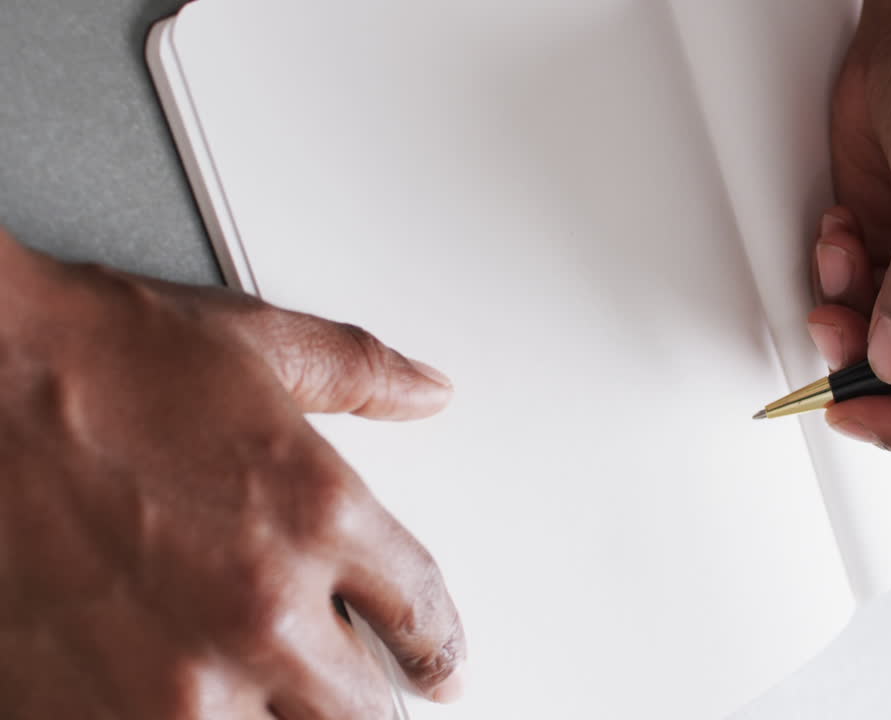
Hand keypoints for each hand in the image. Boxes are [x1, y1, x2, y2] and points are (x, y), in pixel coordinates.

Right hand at [0, 229, 464, 717]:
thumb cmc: (93, 360)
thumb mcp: (257, 343)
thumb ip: (361, 372)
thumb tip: (426, 390)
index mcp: (319, 517)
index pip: (423, 616)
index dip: (440, 648)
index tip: (440, 665)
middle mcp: (260, 611)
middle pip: (368, 711)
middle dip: (371, 698)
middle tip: (361, 687)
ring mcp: (174, 680)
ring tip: (270, 691)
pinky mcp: (88, 713)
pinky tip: (184, 701)